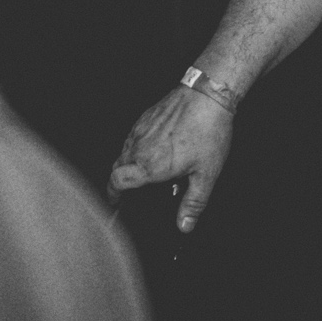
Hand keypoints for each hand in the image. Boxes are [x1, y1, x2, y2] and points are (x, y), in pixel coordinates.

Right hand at [109, 85, 236, 232]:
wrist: (208, 94)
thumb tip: (184, 226)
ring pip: (124, 152)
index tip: (116, 202)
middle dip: (121, 181)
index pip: (116, 183)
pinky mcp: (145, 117)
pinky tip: (156, 148)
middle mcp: (138, 148)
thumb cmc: (208, 132)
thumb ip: (193, 203)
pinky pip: (133, 136)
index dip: (113, 195)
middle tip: (132, 190)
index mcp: (149, 165)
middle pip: (117, 168)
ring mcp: (140, 130)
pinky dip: (138, 146)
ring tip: (147, 169)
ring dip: (129, 163)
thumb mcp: (206, 174)